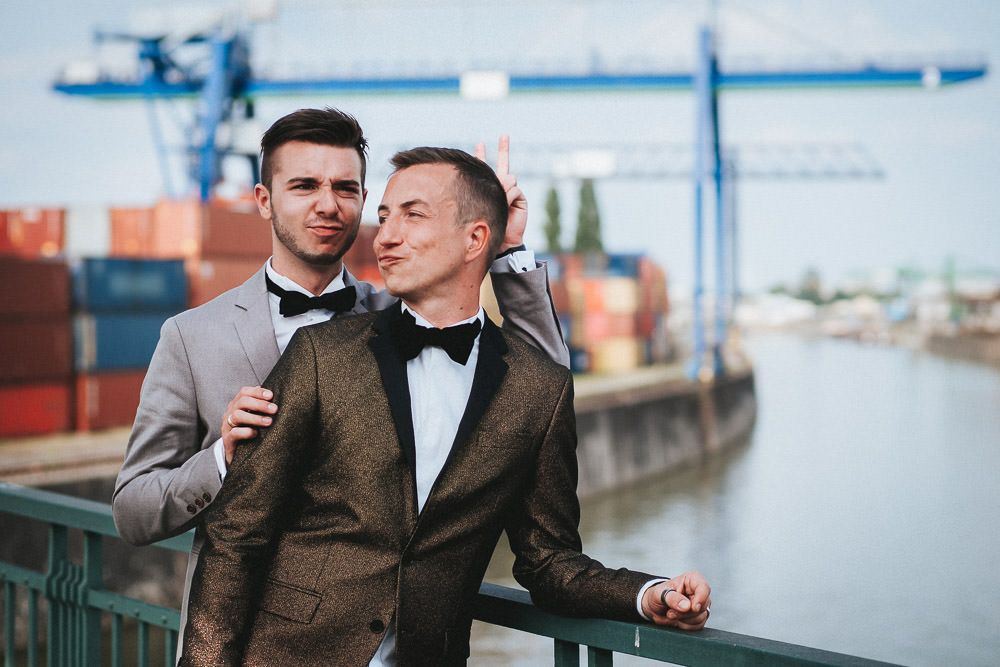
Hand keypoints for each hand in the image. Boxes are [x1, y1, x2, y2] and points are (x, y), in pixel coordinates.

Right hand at [221, 386, 277, 464]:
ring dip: (255, 418)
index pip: (244, 392)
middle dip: (259, 404)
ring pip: (237, 416)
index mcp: (237, 405)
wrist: (236, 454)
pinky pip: (234, 433)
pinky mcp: (228, 440)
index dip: (257, 392)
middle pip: (242, 402)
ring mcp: (227, 426)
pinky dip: (246, 432)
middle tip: (274, 409)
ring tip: (269, 422)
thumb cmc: (248, 430)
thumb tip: (273, 394)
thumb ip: (260, 405)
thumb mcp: (253, 416)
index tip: (271, 395)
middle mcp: (230, 413)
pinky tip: (256, 433)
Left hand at [475, 135, 526, 251]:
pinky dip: (509, 195)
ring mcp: (512, 191)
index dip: (482, 156)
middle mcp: (501, 187)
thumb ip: (488, 189)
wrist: (501, 240)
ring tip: (500, 201)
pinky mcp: (520, 197)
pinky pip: (514, 188)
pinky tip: (508, 203)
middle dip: (504, 149)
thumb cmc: (486, 224)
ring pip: (508, 176)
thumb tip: (503, 178)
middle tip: (504, 135)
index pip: (485, 169)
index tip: (479, 144)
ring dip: (502, 187)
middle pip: (503, 164)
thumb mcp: (482, 205)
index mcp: (489, 187)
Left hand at [642, 571, 711, 630]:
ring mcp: (701, 606)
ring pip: (700, 618)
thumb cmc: (658, 595)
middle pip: (702, 606)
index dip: (701, 598)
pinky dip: (685, 626)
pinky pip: (697, 626)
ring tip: (670, 614)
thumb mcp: (659, 594)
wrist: (654, 607)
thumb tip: (687, 606)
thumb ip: (672, 598)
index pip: (704, 588)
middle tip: (670, 613)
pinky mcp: (699, 618)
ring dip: (683, 620)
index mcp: (692, 579)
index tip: (693, 608)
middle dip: (685, 613)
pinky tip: (676, 620)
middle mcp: (699, 592)